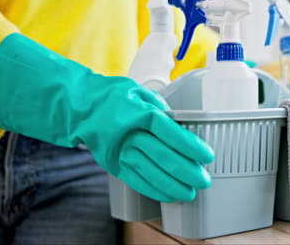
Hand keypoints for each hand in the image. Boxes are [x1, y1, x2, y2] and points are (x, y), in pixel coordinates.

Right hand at [0, 33, 214, 201]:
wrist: (81, 108)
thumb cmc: (116, 97)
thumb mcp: (139, 92)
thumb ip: (160, 107)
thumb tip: (181, 125)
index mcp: (140, 112)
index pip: (170, 132)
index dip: (190, 145)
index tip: (207, 156)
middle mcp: (130, 133)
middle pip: (162, 155)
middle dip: (186, 171)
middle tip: (204, 180)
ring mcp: (120, 151)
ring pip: (150, 171)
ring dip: (172, 185)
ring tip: (190, 194)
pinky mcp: (113, 165)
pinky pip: (135, 180)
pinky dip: (153, 190)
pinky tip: (168, 196)